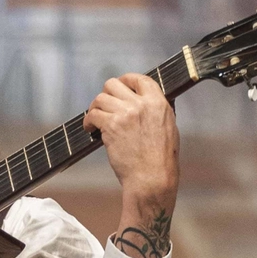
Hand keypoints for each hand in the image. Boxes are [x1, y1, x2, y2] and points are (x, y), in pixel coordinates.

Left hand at [82, 73, 179, 257]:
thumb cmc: (160, 160)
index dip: (126, 80)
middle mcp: (142, 104)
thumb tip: (144, 101)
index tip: (119, 86)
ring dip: (95, 109)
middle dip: (106, 94)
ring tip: (95, 121)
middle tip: (104, 107)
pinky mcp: (111, 126)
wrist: (152, 179)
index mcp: (159, 103)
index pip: (140, 79)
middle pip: (113, 84)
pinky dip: (88, 122)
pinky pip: (92, 115)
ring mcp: (126, 114)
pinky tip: (90, 130)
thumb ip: (155, 112)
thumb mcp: (168, 128)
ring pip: (100, 98)